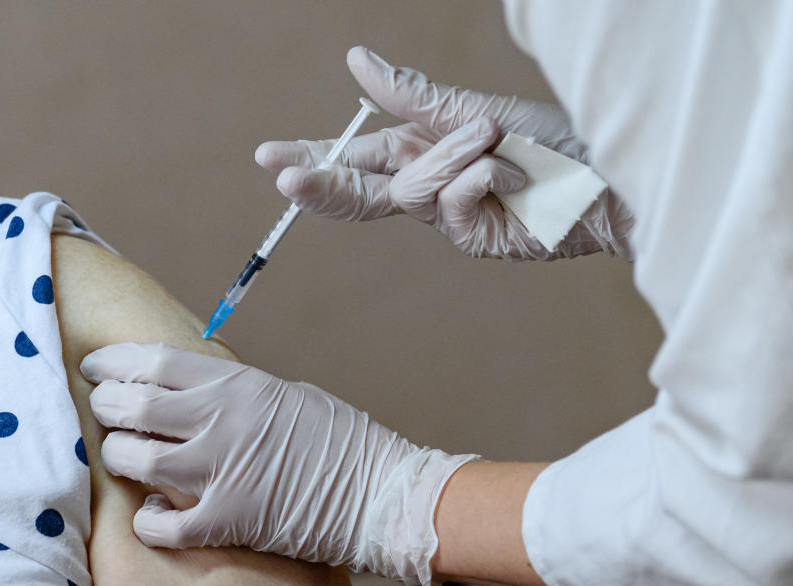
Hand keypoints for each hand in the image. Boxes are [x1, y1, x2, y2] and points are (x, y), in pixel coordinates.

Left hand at [80, 342, 477, 585]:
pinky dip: (148, 523)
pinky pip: (163, 527)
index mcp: (238, 384)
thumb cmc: (338, 440)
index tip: (97, 367)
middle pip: (133, 406)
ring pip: (135, 460)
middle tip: (105, 410)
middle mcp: (222, 421)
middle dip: (106, 407)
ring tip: (125, 457)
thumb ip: (234, 391)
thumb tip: (189, 391)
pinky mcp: (228, 520)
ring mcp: (223, 472)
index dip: (114, 362)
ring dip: (120, 458)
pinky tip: (152, 516)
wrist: (377, 492)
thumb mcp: (285, 394)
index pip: (153, 362)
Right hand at [255, 46, 633, 259]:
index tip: (268, 156)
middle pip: (357, 189)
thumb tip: (357, 61)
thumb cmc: (548, 137)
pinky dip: (478, 177)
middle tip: (288, 175)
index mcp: (419, 148)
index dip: (311, 156)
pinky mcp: (471, 238)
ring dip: (452, 157)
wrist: (603, 176)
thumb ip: (409, 97)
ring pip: (411, 190)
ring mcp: (447, 215)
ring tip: (493, 141)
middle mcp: (426, 182)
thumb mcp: (471, 107)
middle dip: (322, 181)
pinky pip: (449, 204)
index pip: (351, 156)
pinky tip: (507, 173)